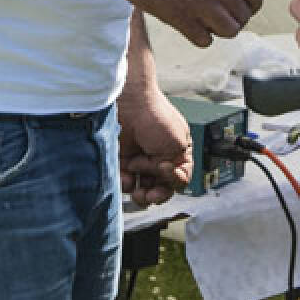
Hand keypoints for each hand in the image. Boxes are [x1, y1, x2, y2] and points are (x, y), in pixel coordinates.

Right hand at [112, 0, 263, 47]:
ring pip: (229, 31)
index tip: (236, 8)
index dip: (248, 5)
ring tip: (202, 21)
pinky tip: (186, 25)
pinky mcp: (178, 17)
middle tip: (214, 16)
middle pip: (243, 15)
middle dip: (232, 19)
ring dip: (218, 30)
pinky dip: (198, 36)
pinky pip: (204, 40)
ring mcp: (198, 0)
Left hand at [117, 91, 191, 207]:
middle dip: (155, 195)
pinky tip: (126, 175)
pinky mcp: (122, 162)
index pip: (178, 181)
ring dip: (140, 192)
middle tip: (149, 196)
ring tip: (137, 185)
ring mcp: (139, 162)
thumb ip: (177, 169)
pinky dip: (125, 183)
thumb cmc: (157, 118)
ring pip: (142, 190)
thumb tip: (165, 181)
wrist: (131, 104)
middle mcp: (158, 161)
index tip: (165, 171)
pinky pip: (124, 182)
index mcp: (176, 156)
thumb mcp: (177, 145)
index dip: (172, 182)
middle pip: (160, 189)